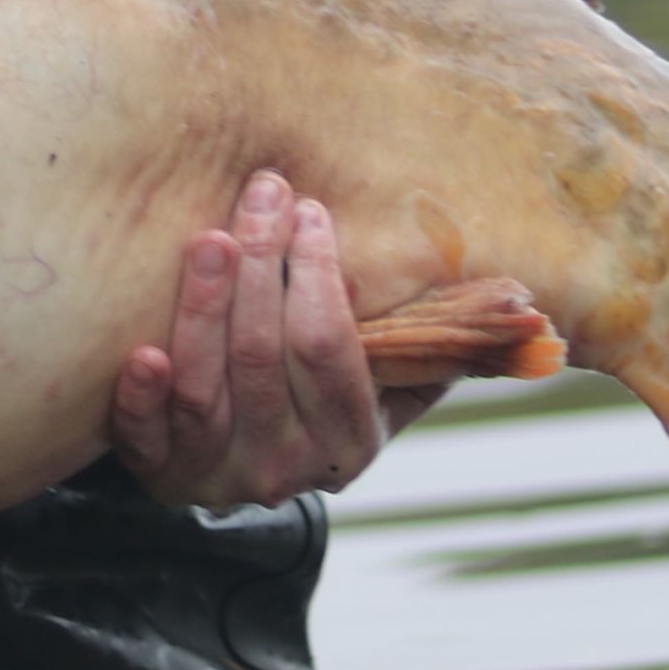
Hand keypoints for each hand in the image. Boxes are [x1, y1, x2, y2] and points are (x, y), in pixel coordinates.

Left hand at [110, 170, 442, 508]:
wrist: (246, 464)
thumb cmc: (323, 394)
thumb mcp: (389, 384)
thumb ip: (437, 343)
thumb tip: (528, 307)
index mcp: (348, 440)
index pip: (329, 350)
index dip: (317, 276)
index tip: (309, 210)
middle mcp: (285, 467)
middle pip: (263, 356)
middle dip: (262, 265)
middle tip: (261, 194)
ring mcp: (217, 475)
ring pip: (205, 388)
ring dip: (203, 307)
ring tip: (209, 239)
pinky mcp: (159, 475)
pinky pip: (144, 439)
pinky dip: (141, 398)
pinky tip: (140, 352)